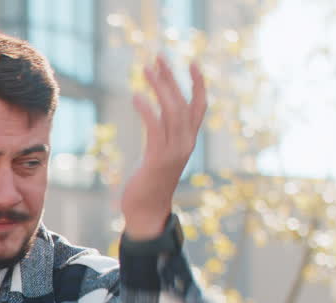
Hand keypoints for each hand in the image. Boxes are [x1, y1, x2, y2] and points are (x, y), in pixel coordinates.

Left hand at [120, 57, 206, 239]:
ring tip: (145, 70)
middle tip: (158, 57)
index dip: (199, 84)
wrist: (147, 213)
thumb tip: (155, 121)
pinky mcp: (159, 159)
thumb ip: (162, 138)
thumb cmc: (149, 185)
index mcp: (188, 141)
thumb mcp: (159, 156)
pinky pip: (156, 128)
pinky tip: (136, 96)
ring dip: (159, 87)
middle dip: (171, 77)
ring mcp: (174, 151)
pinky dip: (147, 110)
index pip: (199, 106)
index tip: (192, 63)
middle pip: (183, 102)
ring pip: (172, 110)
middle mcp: (186, 143)